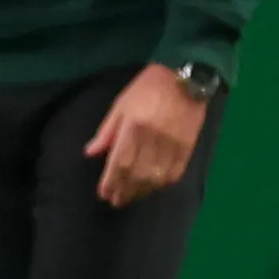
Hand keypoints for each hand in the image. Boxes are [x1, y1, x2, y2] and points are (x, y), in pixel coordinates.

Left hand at [84, 63, 208, 207]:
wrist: (185, 77)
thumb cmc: (147, 88)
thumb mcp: (120, 105)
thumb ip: (106, 131)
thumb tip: (91, 153)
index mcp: (134, 126)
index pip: (119, 162)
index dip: (110, 182)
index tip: (104, 194)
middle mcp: (153, 138)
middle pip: (137, 174)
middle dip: (124, 191)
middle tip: (116, 201)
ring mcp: (173, 144)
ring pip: (156, 177)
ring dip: (142, 191)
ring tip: (131, 198)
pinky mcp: (188, 146)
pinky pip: (175, 172)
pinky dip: (163, 183)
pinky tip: (153, 188)